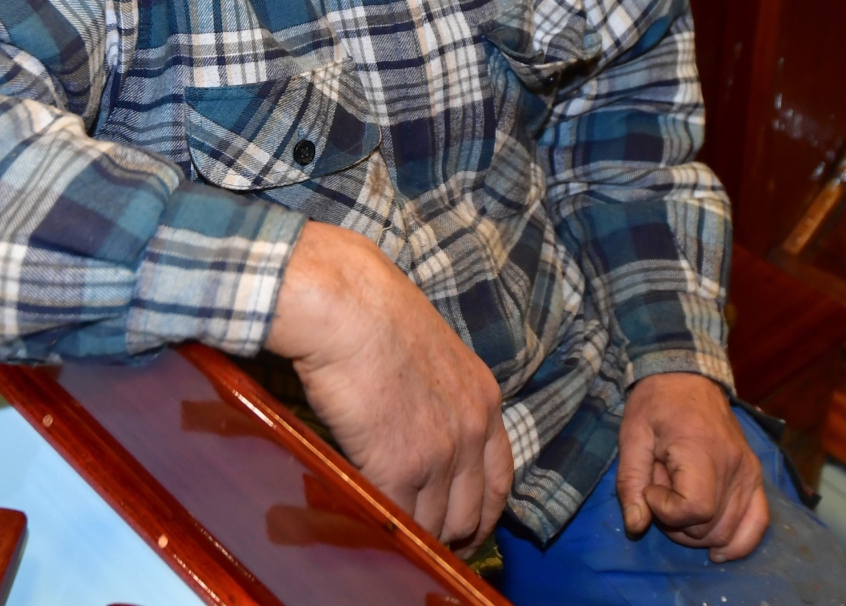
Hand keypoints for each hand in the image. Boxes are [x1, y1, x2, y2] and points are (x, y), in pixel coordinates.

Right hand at [264, 222, 513, 548]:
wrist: (345, 305)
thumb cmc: (371, 311)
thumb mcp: (430, 350)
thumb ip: (437, 394)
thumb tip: (417, 423)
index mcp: (484, 398)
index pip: (500, 479)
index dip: (481, 512)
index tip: (463, 527)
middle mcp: (472, 430)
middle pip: (471, 513)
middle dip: (449, 534)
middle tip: (422, 540)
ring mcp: (441, 453)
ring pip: (436, 526)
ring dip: (414, 534)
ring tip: (391, 532)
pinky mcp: (401, 468)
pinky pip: (399, 521)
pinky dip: (385, 528)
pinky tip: (368, 521)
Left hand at [615, 371, 768, 560]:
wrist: (687, 376)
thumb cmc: (655, 404)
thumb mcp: (632, 436)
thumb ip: (631, 482)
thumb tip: (636, 527)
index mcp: (702, 451)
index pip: (695, 509)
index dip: (666, 511)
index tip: (651, 488)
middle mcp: (735, 466)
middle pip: (711, 526)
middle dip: (677, 525)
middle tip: (660, 494)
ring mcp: (750, 473)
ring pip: (729, 531)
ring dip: (698, 533)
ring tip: (679, 505)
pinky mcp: (756, 478)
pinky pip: (758, 523)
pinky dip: (740, 543)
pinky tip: (719, 552)